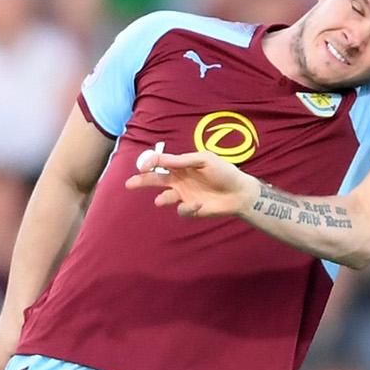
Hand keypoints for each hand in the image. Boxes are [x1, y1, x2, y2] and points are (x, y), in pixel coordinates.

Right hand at [125, 144, 257, 219]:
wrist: (240, 192)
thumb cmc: (224, 172)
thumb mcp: (204, 160)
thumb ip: (181, 160)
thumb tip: (159, 160)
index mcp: (181, 165)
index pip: (160, 162)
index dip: (149, 162)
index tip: (144, 166)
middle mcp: (180, 180)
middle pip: (156, 180)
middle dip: (142, 181)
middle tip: (129, 184)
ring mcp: (184, 195)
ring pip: (165, 197)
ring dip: (162, 199)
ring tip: (160, 201)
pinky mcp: (192, 209)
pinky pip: (181, 210)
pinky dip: (187, 207)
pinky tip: (199, 204)